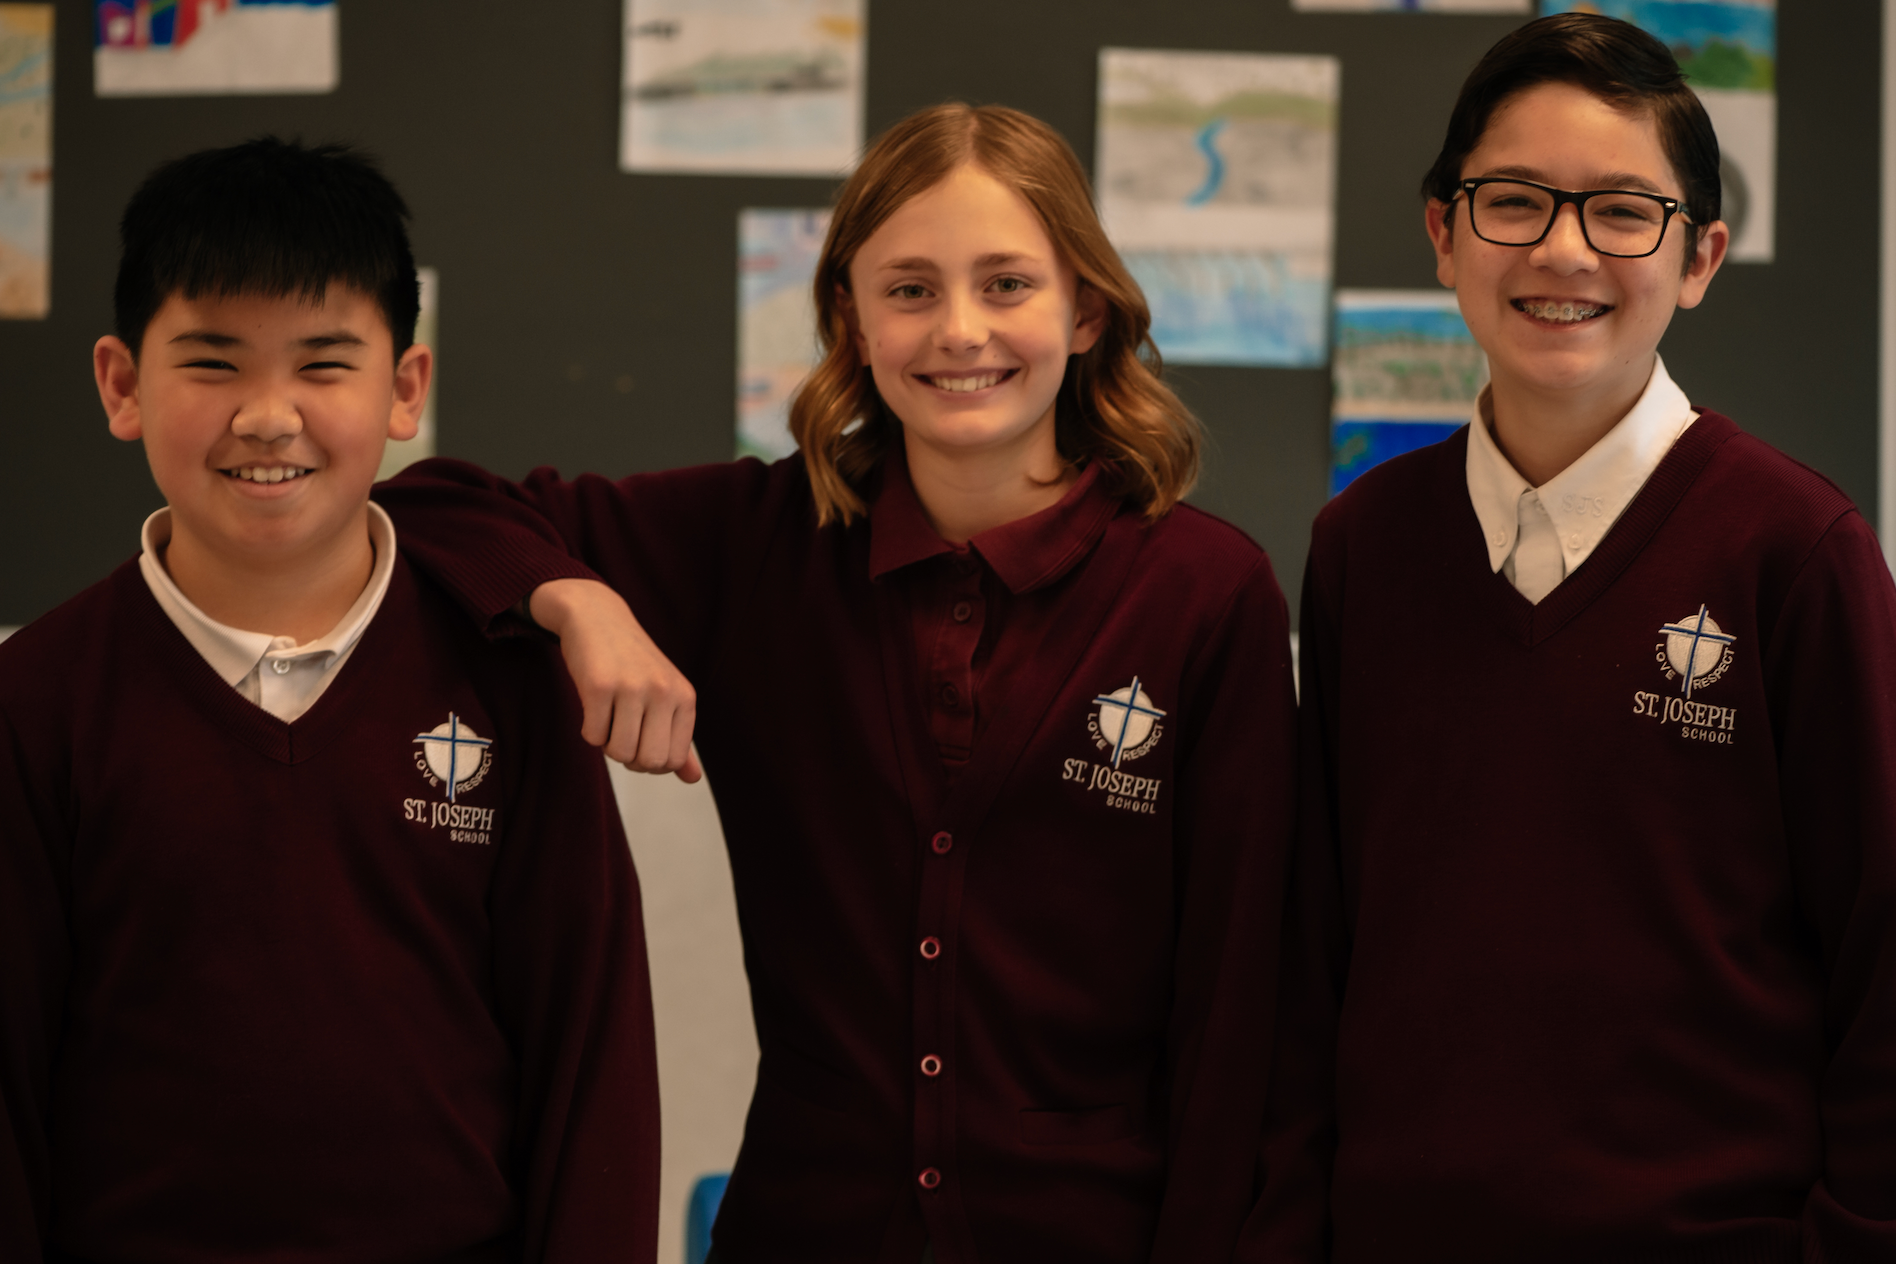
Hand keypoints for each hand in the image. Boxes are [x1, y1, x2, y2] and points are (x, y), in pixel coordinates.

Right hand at [529, 578, 701, 782]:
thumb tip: (693, 779)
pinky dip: (589, 730)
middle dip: (629, 758)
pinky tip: (593, 707)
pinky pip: (592, 737)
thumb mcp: (665, 695)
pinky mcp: (599, 686)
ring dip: (607, 744)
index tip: (640, 741)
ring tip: (609, 717)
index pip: (673, 760)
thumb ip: (678, 739)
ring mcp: (632, 687)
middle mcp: (663, 692)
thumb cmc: (632, 663)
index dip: (651, 762)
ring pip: (618, 752)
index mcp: (684, 697)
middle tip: (621, 733)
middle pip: (648, 762)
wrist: (597, 617)